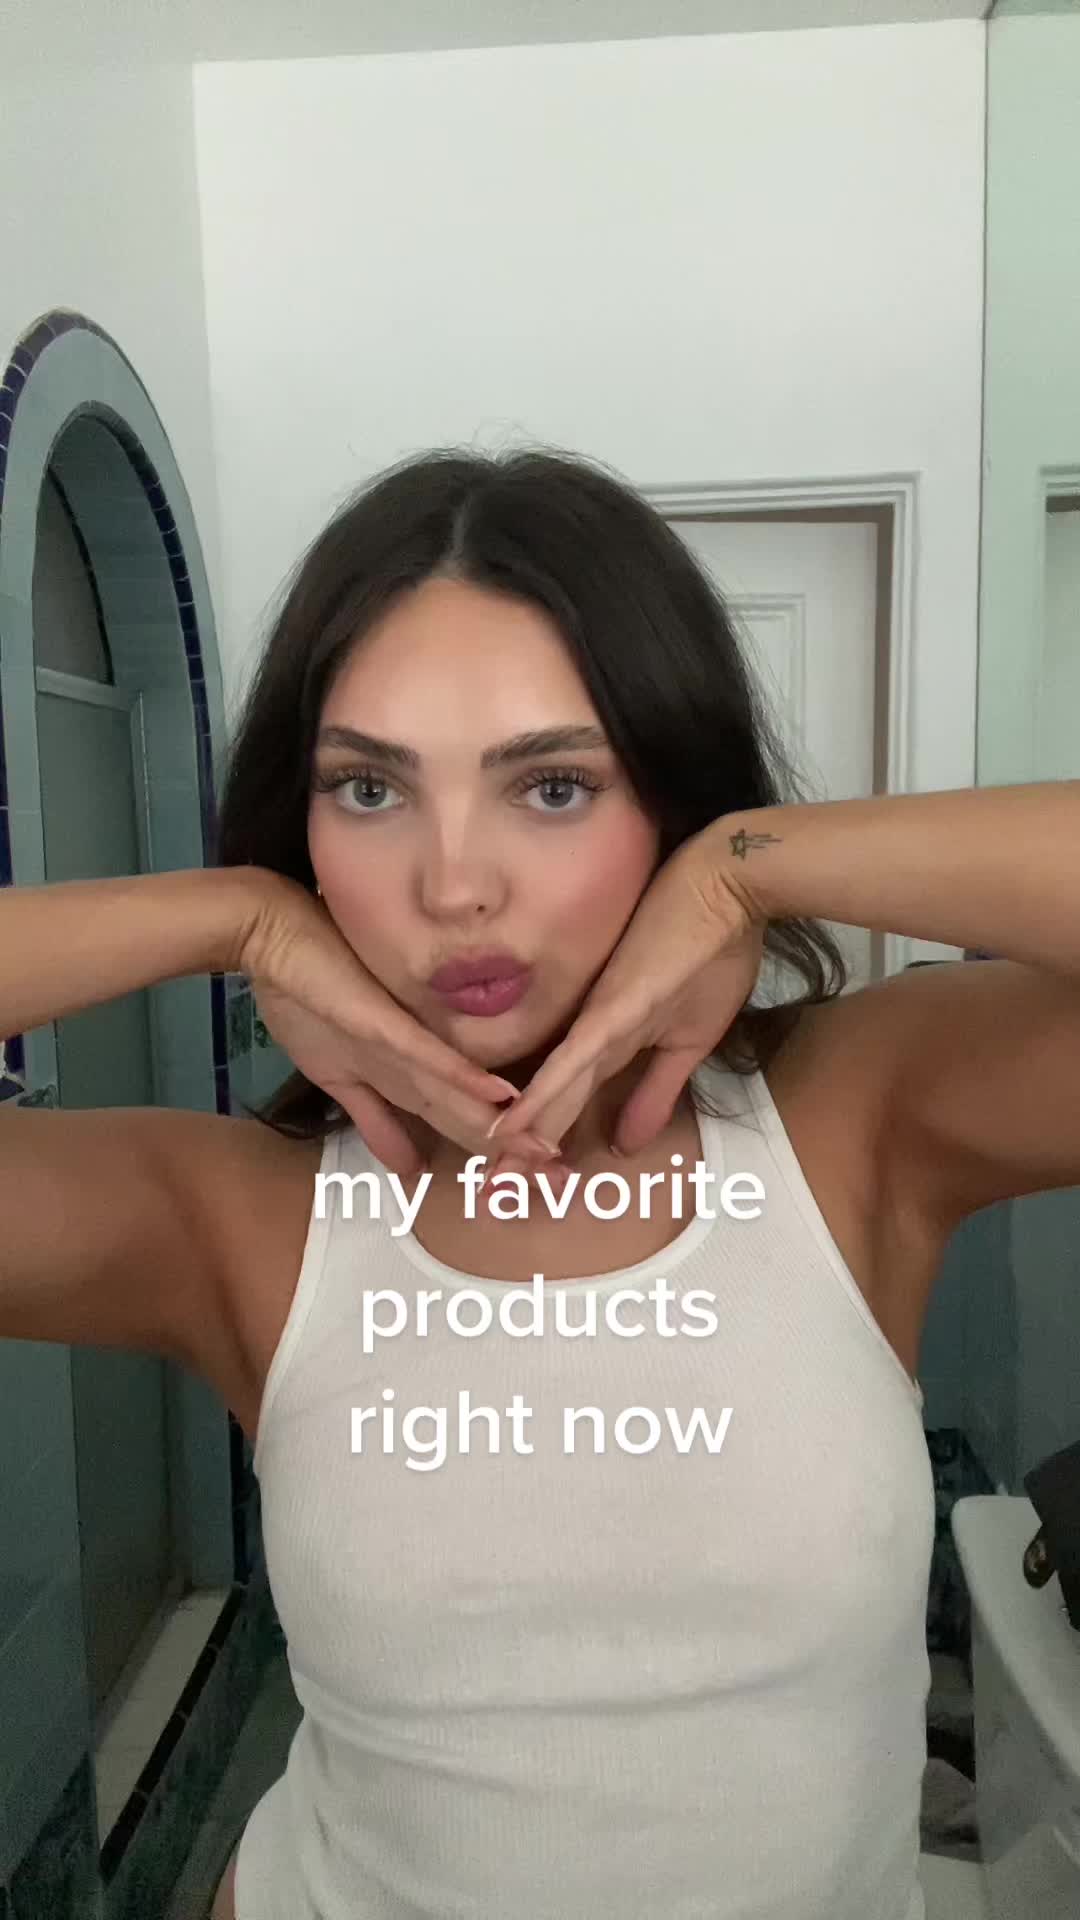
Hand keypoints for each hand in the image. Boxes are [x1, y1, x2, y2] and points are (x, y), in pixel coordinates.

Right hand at [239, 873, 556, 1180]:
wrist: (273, 938)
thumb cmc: (307, 997)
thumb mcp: (337, 1077)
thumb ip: (377, 1123)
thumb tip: (407, 1172)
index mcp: (414, 1075)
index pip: (467, 1124)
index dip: (500, 1156)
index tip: (540, 1184)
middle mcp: (422, 1060)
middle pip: (478, 1115)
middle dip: (518, 1151)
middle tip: (561, 1182)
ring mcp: (409, 1040)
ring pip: (466, 1094)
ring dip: (504, 1128)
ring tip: (548, 1156)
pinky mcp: (388, 1022)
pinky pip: (431, 1056)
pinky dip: (463, 1080)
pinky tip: (500, 1099)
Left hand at [483, 822, 766, 1165]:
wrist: (729, 887)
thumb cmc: (711, 950)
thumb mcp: (690, 1039)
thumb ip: (657, 1091)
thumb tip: (629, 1143)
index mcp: (604, 1041)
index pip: (564, 1101)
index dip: (539, 1142)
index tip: (515, 1183)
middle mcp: (589, 1034)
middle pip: (545, 1101)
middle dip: (518, 1152)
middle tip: (488, 1195)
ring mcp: (596, 1021)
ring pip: (548, 1088)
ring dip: (522, 1134)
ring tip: (491, 1177)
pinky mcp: (613, 1008)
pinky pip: (572, 1060)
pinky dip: (545, 1095)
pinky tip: (514, 1124)